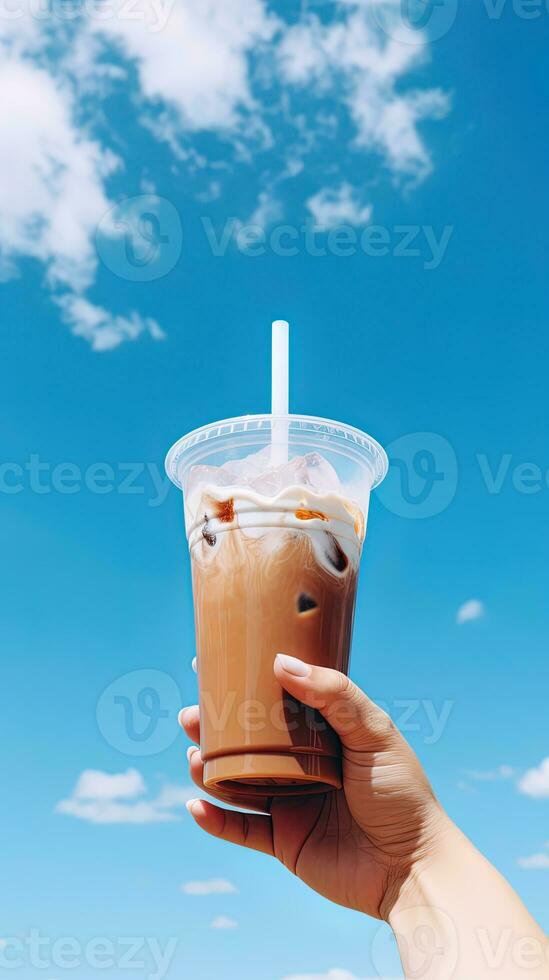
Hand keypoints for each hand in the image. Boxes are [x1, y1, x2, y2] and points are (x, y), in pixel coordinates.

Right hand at [179, 653, 448, 920]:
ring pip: (236, 782)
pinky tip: (195, 806)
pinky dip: (215, 820)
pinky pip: (241, 829)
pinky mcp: (285, 842)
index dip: (245, 682)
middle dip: (213, 727)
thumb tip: (280, 661)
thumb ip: (333, 694)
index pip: (277, 699)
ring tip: (193, 755)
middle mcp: (302, 765)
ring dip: (207, 769)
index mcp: (323, 733)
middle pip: (246, 740)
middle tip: (190, 714)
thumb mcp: (374, 732)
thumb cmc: (402, 792)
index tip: (209, 663)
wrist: (414, 868)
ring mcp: (291, 803)